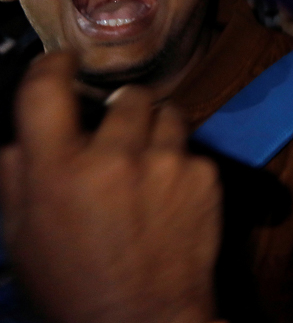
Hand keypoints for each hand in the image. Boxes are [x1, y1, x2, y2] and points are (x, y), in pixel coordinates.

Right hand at [0, 52, 219, 322]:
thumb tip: (16, 138)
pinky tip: (170, 196)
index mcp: (58, 170)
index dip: (51, 67)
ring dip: (157, 129)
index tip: (61, 63)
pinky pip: (194, 150)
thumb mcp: (23, 236)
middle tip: (117, 136)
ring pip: (168, 113)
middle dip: (121, 111)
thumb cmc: (74, 285)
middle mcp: (115, 157)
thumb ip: (18, 177)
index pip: (46, 90)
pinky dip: (183, 165)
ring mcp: (167, 163)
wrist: (144, 321)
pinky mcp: (206, 176)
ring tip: (148, 161)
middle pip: (126, 96)